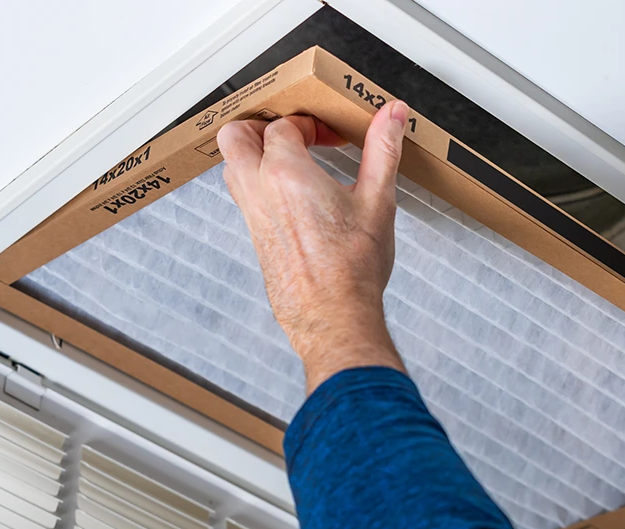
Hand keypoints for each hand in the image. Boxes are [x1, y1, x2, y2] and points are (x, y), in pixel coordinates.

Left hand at [217, 101, 409, 391]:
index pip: (283, 126)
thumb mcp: (377, 200)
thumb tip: (392, 115)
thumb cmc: (352, 269)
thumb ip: (382, 150)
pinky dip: (258, 184)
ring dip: (254, 155)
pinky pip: (243, 197)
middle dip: (260, 126)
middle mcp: (260, 192)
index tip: (331, 136)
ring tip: (290, 160)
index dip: (309, 123)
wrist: (334, 317)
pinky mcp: (256, 239)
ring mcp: (252, 217)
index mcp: (286, 174)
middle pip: (235, 136)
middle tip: (292, 133)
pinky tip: (292, 196)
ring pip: (232, 167)